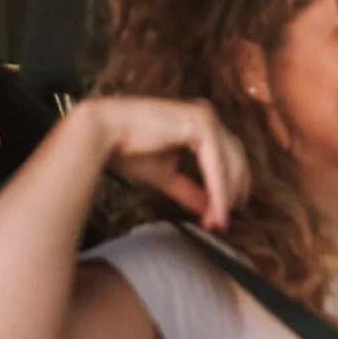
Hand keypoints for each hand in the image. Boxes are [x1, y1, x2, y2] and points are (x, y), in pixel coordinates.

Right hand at [76, 97, 250, 230]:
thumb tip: (210, 210)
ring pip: (230, 163)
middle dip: (233, 193)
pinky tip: (216, 211)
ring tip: (218, 222)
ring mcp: (205, 117)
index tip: (223, 215)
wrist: (102, 133)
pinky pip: (217, 163)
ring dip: (226, 196)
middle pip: (235, 159)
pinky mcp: (201, 123)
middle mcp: (206, 116)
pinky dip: (218, 190)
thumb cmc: (127, 149)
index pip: (226, 157)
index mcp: (199, 124)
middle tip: (223, 222)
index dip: (228, 188)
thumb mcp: (166, 176)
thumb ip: (191, 190)